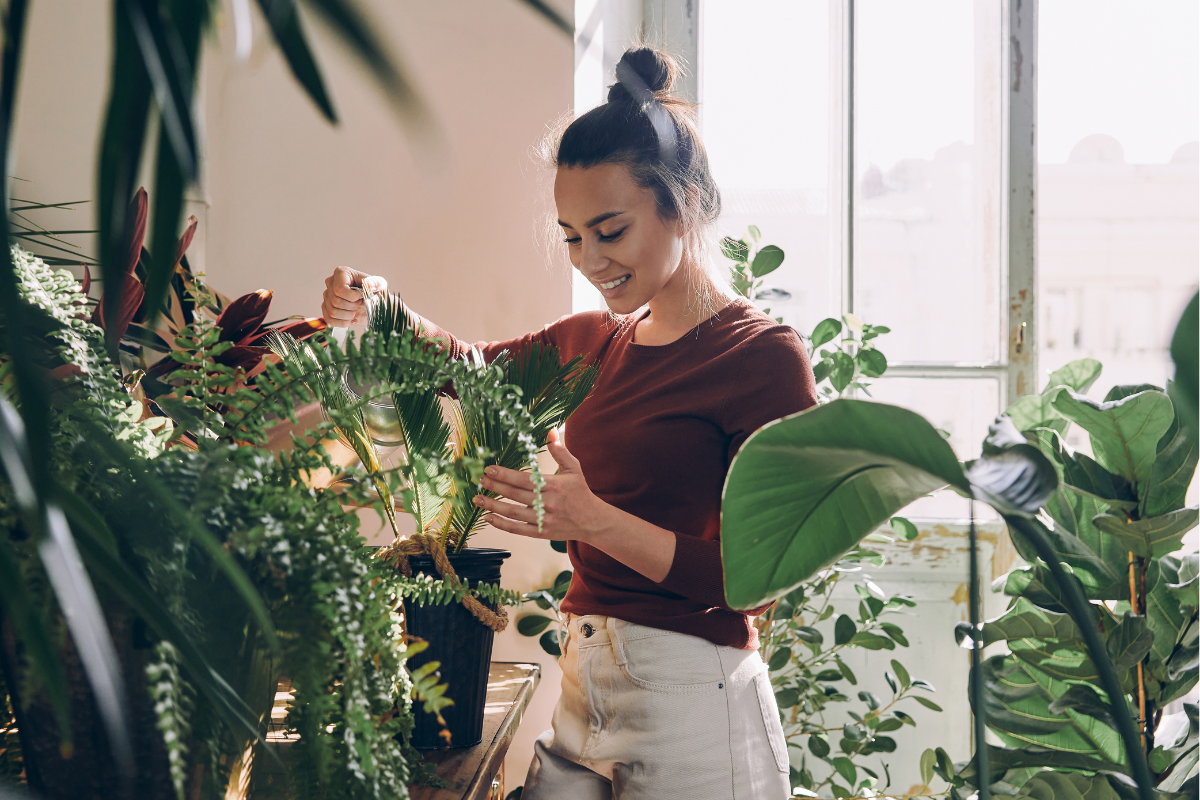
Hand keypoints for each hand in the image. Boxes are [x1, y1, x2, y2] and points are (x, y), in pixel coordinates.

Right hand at [321, 266, 387, 325]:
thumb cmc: (375, 293)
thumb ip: (376, 283)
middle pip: (335, 301)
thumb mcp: (380, 286)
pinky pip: (329, 320)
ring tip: (356, 312)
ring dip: (348, 315)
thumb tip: (369, 285)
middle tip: (360, 304)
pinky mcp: (326, 308)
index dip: (352, 297)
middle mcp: (331, 282)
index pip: (339, 289)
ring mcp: (327, 296)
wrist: (373, 305)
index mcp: (341, 273)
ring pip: (332, 311)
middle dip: (352, 307)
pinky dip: (342, 323)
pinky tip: (351, 320)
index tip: (362, 297)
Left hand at [474, 429, 611, 543]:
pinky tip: (489, 518)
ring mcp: (544, 520)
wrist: (592, 521)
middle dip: (495, 487)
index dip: (505, 475)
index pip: (525, 479)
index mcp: (555, 485)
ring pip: (513, 513)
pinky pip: (518, 530)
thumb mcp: (574, 468)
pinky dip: (502, 525)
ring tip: (477, 499)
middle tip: (479, 480)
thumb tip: (550, 432)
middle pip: (516, 495)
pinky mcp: (541, 533)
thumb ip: (560, 451)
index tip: (490, 469)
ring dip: (493, 506)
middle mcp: (548, 503)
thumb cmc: (581, 492)